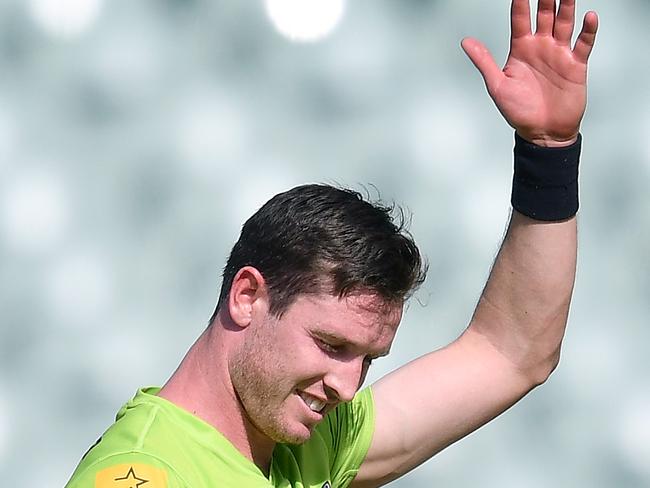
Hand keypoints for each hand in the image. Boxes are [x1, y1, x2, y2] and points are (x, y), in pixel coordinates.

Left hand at [462, 0, 597, 146]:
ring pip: (564, 23)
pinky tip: (589, 16)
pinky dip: (588, 30)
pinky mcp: (576, 65)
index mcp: (521, 50)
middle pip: (545, 15)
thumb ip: (484, 61)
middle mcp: (541, 47)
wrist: (542, 133)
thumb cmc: (518, 112)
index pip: (520, 19)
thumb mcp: (497, 85)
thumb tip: (466, 41)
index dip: (520, 2)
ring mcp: (559, 54)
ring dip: (567, 7)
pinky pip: (584, 43)